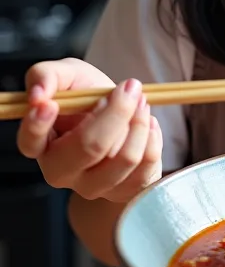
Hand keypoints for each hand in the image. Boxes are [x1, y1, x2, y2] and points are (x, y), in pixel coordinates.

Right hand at [16, 57, 162, 203]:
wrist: (118, 110)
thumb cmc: (86, 94)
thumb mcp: (66, 74)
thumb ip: (45, 76)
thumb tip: (38, 93)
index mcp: (40, 143)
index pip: (30, 143)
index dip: (37, 125)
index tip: (49, 103)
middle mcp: (62, 171)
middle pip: (90, 148)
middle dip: (117, 111)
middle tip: (130, 87)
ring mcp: (93, 186)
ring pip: (125, 157)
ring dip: (140, 121)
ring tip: (141, 102)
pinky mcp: (124, 191)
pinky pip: (147, 166)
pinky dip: (153, 136)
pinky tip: (147, 123)